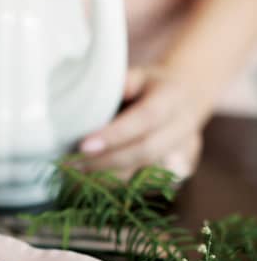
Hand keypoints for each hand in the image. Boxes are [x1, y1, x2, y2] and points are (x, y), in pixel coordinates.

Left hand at [79, 66, 208, 179]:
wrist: (186, 100)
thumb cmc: (150, 86)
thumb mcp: (137, 75)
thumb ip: (118, 86)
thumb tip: (88, 101)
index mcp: (171, 98)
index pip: (145, 118)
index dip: (115, 135)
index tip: (83, 146)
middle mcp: (181, 127)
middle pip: (145, 151)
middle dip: (107, 161)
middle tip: (74, 165)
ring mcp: (181, 152)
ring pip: (144, 173)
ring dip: (109, 178)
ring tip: (78, 176)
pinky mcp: (176, 170)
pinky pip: (144, 184)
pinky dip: (118, 185)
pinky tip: (93, 183)